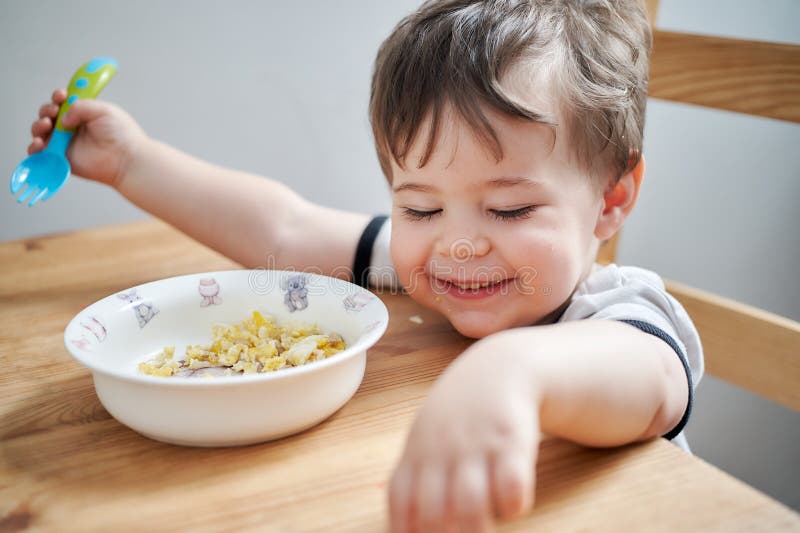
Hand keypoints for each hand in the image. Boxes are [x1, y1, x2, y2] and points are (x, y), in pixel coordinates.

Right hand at [28, 89, 147, 188]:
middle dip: (46, 110)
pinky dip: (35, 148)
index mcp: (83, 114)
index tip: (61, 95)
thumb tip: (63, 116)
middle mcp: (72, 128)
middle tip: (54, 112)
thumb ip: (81, 107)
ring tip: (47, 125)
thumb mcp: (104, 110)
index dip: (58, 97)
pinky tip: (40, 143)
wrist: (127, 159)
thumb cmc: (122, 135)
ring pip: (41, 132)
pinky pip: (42, 154)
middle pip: (48, 115)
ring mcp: (66, 143)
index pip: (62, 102)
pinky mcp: (63, 159)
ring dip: (38, 126)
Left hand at [389, 336, 540, 531]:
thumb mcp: (426, 435)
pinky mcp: (512, 441)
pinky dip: (511, 506)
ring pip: (469, 506)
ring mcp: (477, 445)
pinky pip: (511, 487)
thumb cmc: (459, 413)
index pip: (401, 500)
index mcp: (417, 450)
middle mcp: (443, 449)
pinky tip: (511, 504)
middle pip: (433, 513)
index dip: (407, 531)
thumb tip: (405, 527)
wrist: (499, 368)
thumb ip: (415, 476)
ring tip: (482, 530)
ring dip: (476, 529)